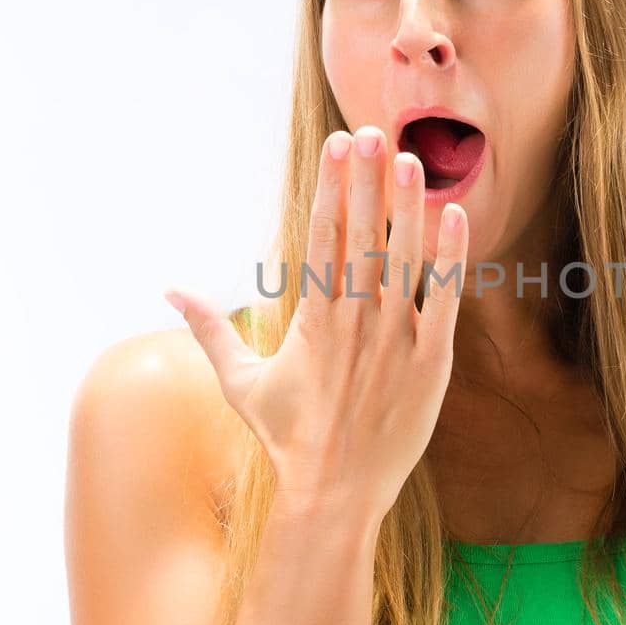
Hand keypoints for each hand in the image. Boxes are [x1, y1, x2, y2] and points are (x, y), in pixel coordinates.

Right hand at [164, 125, 468, 523]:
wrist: (334, 493)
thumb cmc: (288, 437)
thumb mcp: (240, 381)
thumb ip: (210, 328)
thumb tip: (170, 291)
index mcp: (311, 318)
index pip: (321, 236)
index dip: (331, 186)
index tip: (338, 144)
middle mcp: (353, 322)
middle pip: (361, 237)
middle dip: (365, 182)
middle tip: (371, 131)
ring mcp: (394, 341)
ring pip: (404, 260)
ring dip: (409, 207)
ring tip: (410, 159)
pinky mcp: (431, 363)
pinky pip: (444, 301)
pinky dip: (451, 259)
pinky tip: (456, 217)